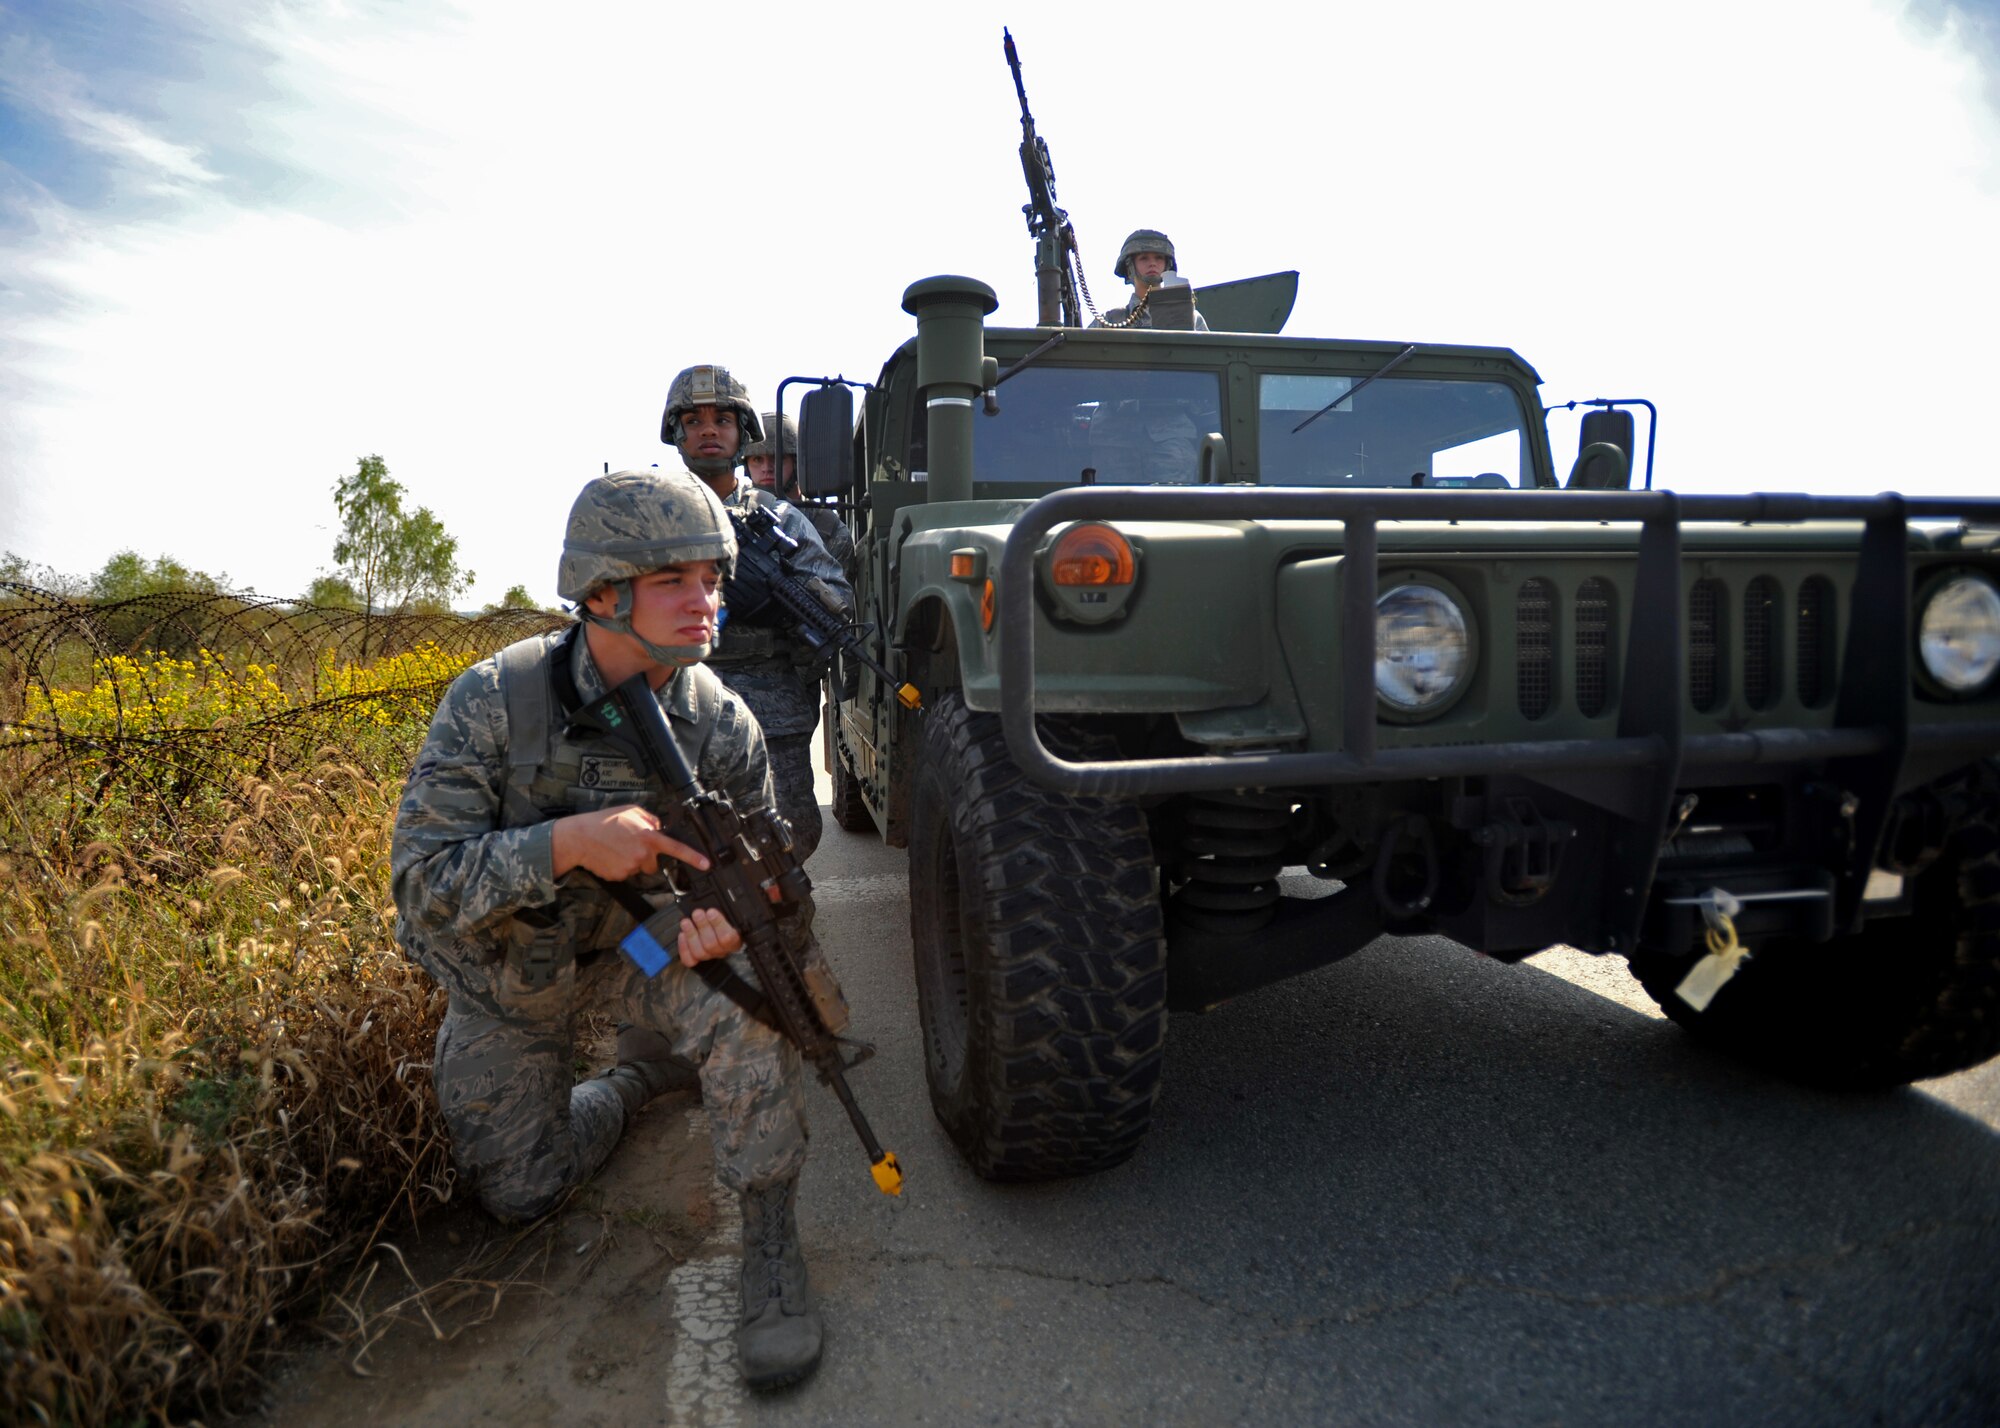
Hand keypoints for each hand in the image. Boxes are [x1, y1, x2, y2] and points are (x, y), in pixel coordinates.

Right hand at [552, 805, 712, 881]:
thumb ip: (651, 820)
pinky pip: (625, 874)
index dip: (693, 857)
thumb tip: (660, 828)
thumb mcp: (631, 811)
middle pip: (654, 864)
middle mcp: (642, 854)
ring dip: (632, 861)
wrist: (579, 837)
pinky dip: (619, 867)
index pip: (676, 848)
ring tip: (616, 849)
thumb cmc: (604, 822)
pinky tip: (610, 856)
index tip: (706, 865)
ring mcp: (631, 867)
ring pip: (639, 869)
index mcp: (648, 837)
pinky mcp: (620, 876)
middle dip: (646, 858)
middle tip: (629, 846)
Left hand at [675, 881, 784, 965]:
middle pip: (713, 945)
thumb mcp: (743, 903)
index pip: (730, 937)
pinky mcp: (697, 956)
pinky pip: (691, 960)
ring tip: (687, 921)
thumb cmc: (730, 912)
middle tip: (698, 913)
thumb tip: (774, 891)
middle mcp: (724, 948)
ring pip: (701, 952)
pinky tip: (682, 934)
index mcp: (737, 937)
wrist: (714, 918)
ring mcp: (710, 953)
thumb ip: (760, 897)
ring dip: (692, 935)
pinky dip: (684, 948)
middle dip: (703, 927)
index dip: (719, 924)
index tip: (712, 910)